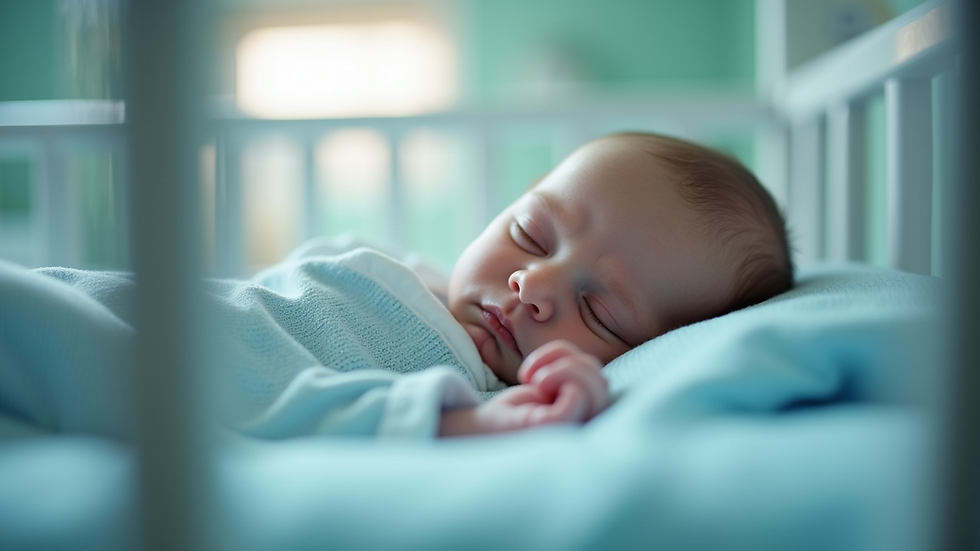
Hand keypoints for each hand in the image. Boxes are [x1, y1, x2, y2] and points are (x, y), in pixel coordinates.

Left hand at [439, 340, 610, 436]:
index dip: (577, 363)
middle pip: (604, 383)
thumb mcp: (547, 386)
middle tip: (535, 373)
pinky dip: (560, 375)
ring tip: (537, 379)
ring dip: (565, 367)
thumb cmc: (511, 412)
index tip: (541, 370)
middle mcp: (585, 431)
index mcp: (583, 421)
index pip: (603, 385)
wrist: (476, 429)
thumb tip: (590, 368)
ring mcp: (576, 433)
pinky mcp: (561, 430)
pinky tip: (537, 385)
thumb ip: (573, 378)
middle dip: (571, 361)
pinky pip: (581, 393)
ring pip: (599, 385)